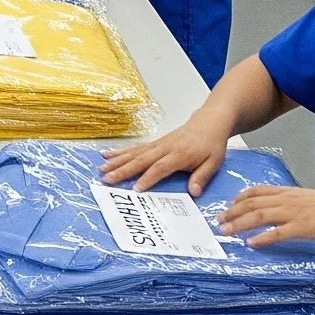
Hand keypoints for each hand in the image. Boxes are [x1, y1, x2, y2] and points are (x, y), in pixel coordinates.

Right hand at [100, 123, 232, 195]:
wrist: (208, 122)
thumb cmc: (211, 144)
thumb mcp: (213, 162)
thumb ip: (201, 177)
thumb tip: (193, 192)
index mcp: (179, 155)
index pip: (160, 168)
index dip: (148, 178)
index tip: (136, 189)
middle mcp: (164, 148)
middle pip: (141, 160)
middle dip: (123, 170)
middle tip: (107, 179)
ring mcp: (157, 144)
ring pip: (134, 153)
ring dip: (117, 161)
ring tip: (101, 168)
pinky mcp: (154, 142)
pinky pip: (135, 147)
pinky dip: (121, 151)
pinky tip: (108, 154)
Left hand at [217, 184, 314, 248]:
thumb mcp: (310, 198)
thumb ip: (293, 201)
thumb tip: (281, 208)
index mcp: (289, 192)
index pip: (258, 190)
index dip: (240, 197)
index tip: (229, 203)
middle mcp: (287, 200)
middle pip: (252, 203)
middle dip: (232, 212)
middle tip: (219, 220)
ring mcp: (293, 213)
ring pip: (259, 216)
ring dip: (239, 224)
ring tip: (226, 231)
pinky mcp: (302, 227)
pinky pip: (277, 233)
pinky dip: (262, 238)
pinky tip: (250, 243)